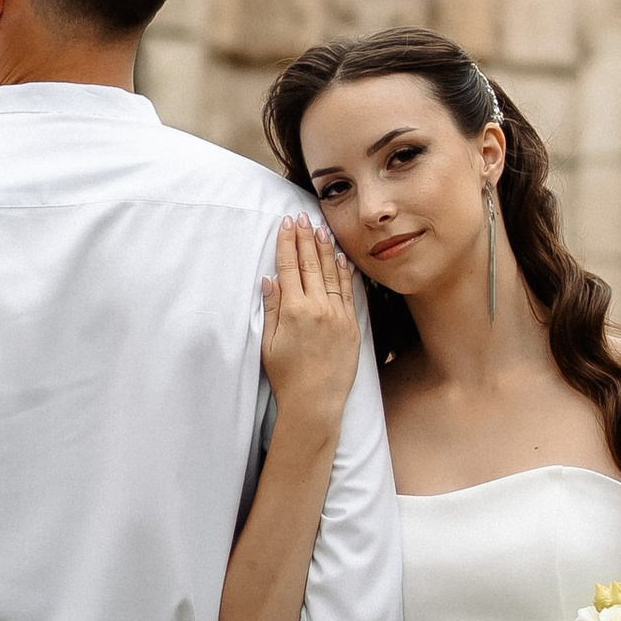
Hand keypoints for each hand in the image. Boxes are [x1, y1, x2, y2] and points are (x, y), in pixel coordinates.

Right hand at [260, 221, 362, 435]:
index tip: (286, 224)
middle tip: (302, 217)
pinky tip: (341, 257)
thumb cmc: (286, 376)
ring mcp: (337, 315)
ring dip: (325, 248)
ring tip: (321, 228)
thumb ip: (271, 308)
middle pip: (310, 264)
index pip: (288, 267)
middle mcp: (317, 307)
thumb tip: (270, 279)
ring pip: (331, 273)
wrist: (316, 402)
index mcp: (293, 310)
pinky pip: (348, 291)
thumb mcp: (269, 343)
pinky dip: (344, 272)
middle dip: (305, 237)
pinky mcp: (351, 325)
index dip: (286, 243)